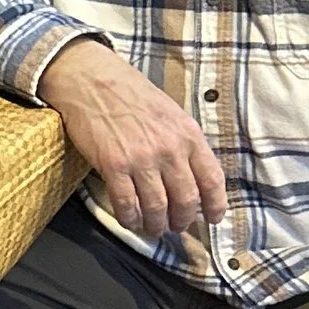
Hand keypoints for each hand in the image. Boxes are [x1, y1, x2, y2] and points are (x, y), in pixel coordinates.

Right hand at [38, 40, 227, 236]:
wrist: (93, 80)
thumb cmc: (132, 95)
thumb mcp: (172, 114)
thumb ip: (185, 144)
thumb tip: (193, 177)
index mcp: (189, 135)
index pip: (212, 180)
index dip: (215, 206)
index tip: (212, 218)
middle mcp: (169, 149)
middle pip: (186, 200)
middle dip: (182, 220)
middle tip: (176, 226)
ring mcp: (141, 159)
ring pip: (157, 207)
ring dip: (156, 225)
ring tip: (153, 227)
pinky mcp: (113, 165)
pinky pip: (126, 204)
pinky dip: (130, 218)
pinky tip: (130, 220)